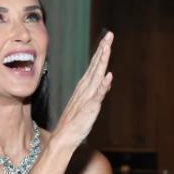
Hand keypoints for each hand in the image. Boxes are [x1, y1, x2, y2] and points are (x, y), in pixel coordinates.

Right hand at [50, 31, 114, 150]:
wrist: (64, 138)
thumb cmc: (75, 123)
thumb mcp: (90, 104)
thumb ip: (98, 92)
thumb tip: (107, 80)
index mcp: (84, 88)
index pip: (94, 67)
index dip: (100, 53)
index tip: (106, 40)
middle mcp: (85, 90)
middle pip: (95, 66)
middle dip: (102, 50)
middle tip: (109, 35)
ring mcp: (86, 98)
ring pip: (96, 76)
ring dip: (102, 62)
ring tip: (107, 48)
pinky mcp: (89, 109)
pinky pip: (96, 96)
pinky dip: (102, 86)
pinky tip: (108, 77)